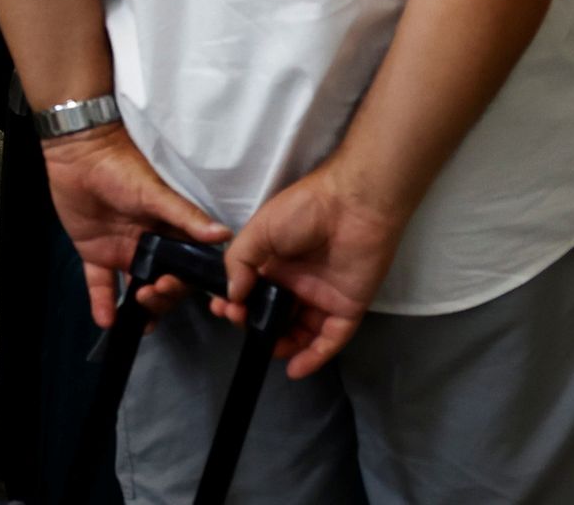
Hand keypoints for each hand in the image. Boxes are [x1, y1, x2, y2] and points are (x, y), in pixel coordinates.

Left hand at [39, 123, 229, 329]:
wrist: (76, 152)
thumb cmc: (120, 168)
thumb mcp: (154, 192)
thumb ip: (185, 216)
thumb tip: (224, 235)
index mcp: (169, 231)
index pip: (186, 265)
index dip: (184, 281)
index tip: (174, 285)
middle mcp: (150, 245)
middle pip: (163, 282)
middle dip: (162, 296)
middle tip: (151, 294)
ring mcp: (122, 251)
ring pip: (137, 288)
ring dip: (140, 308)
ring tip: (137, 320)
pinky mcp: (94, 253)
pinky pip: (101, 284)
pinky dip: (103, 304)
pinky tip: (107, 322)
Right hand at [223, 159, 414, 376]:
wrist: (351, 206)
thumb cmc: (301, 212)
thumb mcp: (259, 230)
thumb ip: (240, 262)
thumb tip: (232, 295)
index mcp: (274, 263)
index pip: (252, 293)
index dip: (237, 304)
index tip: (223, 309)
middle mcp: (296, 283)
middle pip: (274, 316)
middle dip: (255, 325)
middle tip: (241, 323)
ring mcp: (322, 298)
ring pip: (300, 333)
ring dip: (282, 345)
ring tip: (267, 348)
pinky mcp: (346, 309)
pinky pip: (330, 339)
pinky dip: (314, 357)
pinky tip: (295, 368)